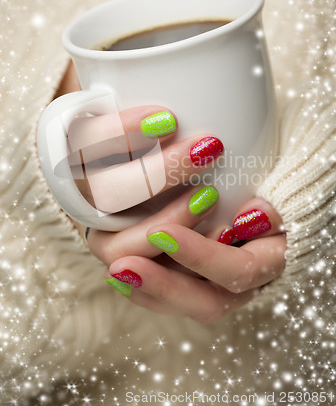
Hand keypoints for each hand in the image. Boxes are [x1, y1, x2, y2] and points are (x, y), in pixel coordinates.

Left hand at [104, 195, 285, 322]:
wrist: (258, 215)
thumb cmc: (261, 202)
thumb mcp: (273, 201)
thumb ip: (271, 212)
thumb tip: (250, 215)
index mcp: (265, 266)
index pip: (236, 271)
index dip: (201, 255)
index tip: (163, 232)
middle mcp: (239, 288)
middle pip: (203, 302)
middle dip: (163, 285)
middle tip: (123, 268)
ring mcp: (213, 290)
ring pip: (181, 306)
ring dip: (147, 289)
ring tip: (114, 272)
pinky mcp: (190, 285)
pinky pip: (166, 301)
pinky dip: (142, 290)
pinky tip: (117, 275)